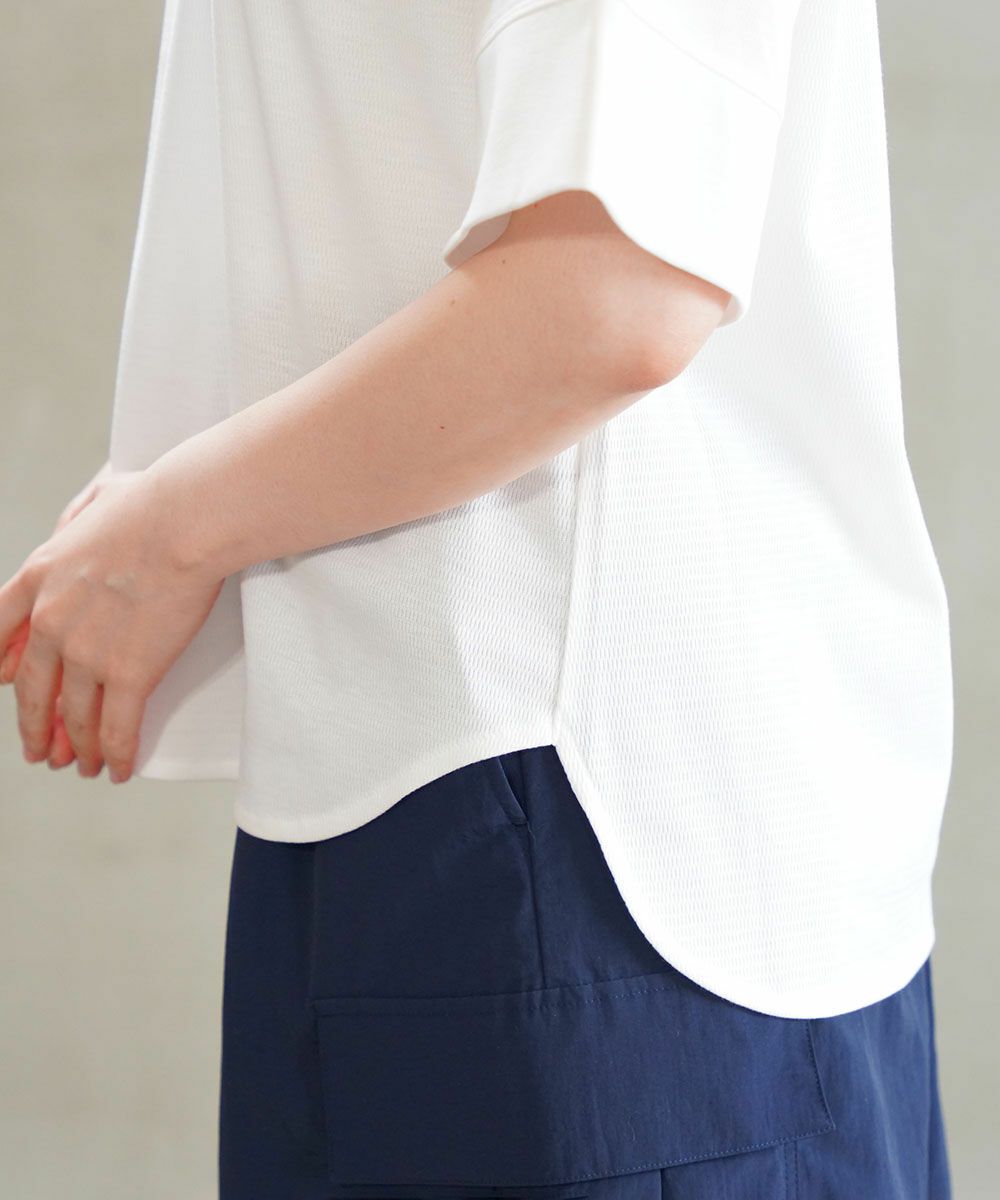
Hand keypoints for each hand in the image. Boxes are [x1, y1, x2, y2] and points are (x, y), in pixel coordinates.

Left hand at [3, 460, 125, 768]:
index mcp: (38, 577)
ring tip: (85, 767)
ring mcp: (87, 653)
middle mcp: (51, 623)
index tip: (3, 682)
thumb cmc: (152, 504)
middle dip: (36, 727)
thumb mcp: (93, 501)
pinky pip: (117, 727)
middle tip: (40, 750)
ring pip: (75, 717)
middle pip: (31, 690)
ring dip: (80, 749)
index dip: (0, 665)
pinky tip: (119, 768)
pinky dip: (117, 754)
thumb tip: (71, 532)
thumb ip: (73, 524)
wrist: (185, 524)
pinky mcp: (129, 674)